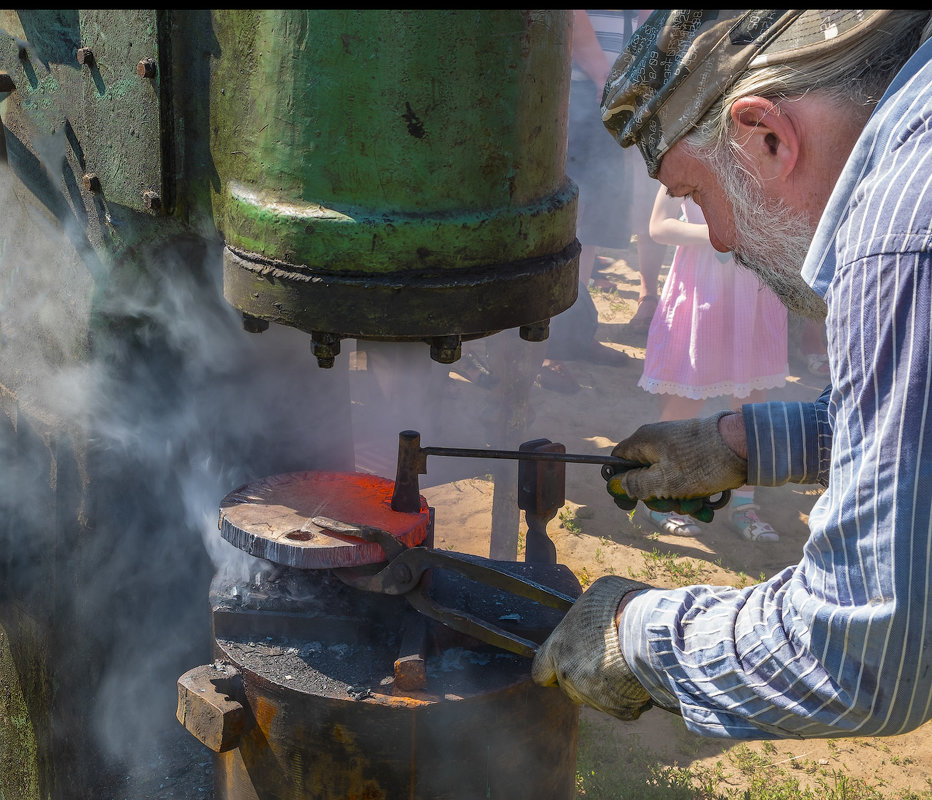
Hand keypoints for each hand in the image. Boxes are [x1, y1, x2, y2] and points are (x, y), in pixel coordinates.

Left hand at [532, 575, 652, 720]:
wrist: (647, 632)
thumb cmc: (618, 606)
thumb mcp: (594, 596)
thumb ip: (584, 616)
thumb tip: (590, 616)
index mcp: (558, 648)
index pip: (540, 671)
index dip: (549, 671)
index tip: (560, 667)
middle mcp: (569, 676)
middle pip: (568, 688)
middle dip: (581, 680)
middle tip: (601, 664)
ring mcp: (592, 696)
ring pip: (595, 699)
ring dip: (606, 688)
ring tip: (625, 667)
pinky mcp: (617, 709)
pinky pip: (622, 708)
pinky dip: (629, 698)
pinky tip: (639, 679)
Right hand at [608, 411, 746, 502]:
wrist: (746, 444)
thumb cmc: (702, 463)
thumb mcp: (663, 481)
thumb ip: (636, 485)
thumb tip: (614, 485)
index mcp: (644, 442)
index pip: (618, 461)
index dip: (620, 483)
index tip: (630, 502)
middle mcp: (658, 442)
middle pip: (644, 476)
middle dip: (658, 497)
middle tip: (674, 505)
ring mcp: (678, 448)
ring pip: (667, 481)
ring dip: (679, 500)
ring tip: (698, 505)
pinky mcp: (695, 455)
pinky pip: (686, 479)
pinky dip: (693, 493)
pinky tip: (707, 504)